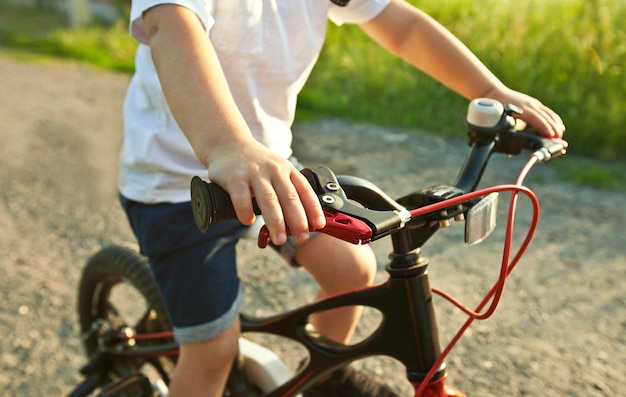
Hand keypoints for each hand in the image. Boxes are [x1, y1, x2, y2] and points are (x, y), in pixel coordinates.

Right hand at [206, 138, 325, 245]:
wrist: (228, 144)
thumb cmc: (256, 164)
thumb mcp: (277, 171)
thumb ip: (287, 191)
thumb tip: (302, 223)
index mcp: (287, 170)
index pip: (305, 190)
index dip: (314, 209)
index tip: (319, 225)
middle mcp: (274, 170)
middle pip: (289, 197)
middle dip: (298, 220)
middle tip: (302, 238)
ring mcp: (254, 173)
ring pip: (269, 200)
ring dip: (276, 222)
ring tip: (279, 239)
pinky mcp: (235, 177)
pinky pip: (242, 198)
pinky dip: (246, 212)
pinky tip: (249, 221)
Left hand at [484, 87, 565, 138]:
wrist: (494, 93)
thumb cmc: (497, 111)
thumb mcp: (502, 123)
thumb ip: (508, 135)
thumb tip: (509, 152)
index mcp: (521, 109)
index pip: (535, 118)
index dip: (543, 127)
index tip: (551, 135)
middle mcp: (529, 105)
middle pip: (545, 117)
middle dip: (554, 129)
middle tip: (559, 141)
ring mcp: (534, 103)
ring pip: (549, 114)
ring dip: (556, 125)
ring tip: (560, 136)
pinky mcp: (536, 104)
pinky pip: (548, 112)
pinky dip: (554, 120)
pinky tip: (558, 127)